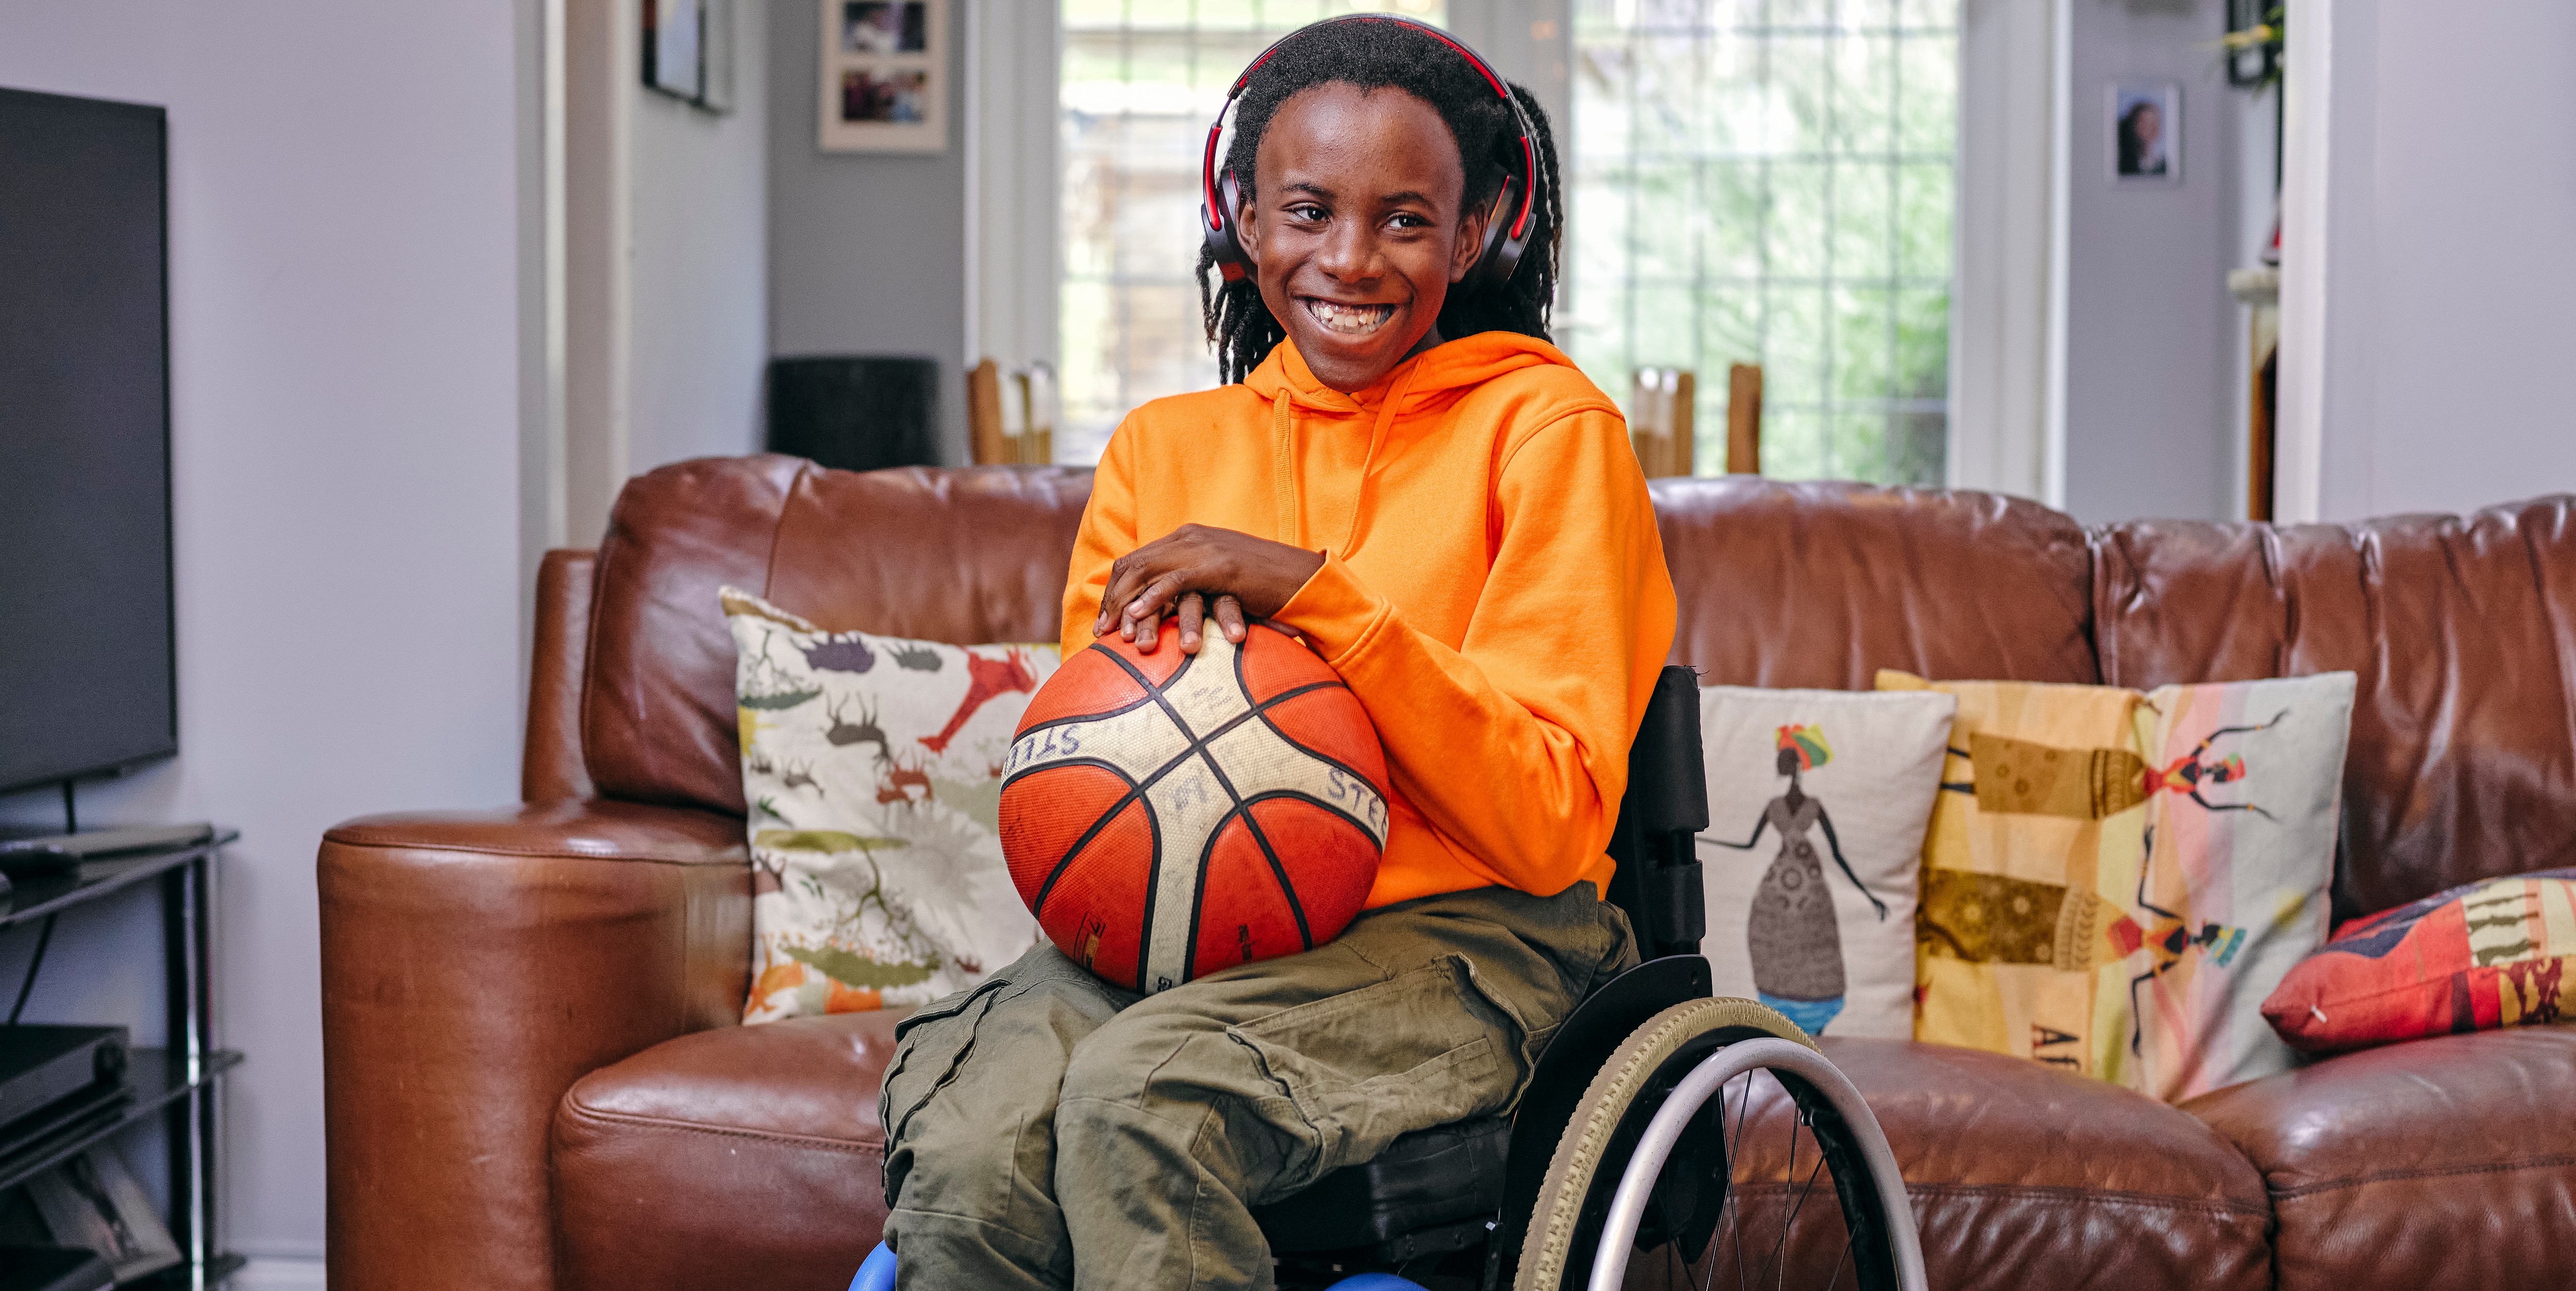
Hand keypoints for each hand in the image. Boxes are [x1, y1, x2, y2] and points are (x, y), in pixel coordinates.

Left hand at [1092, 524, 1326, 654]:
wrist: (1303, 578)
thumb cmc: (1263, 586)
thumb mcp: (1220, 580)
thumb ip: (1194, 584)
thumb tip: (1171, 609)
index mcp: (1189, 537)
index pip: (1137, 560)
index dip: (1115, 591)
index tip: (1105, 623)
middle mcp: (1191, 537)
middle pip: (1134, 565)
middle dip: (1113, 600)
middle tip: (1101, 633)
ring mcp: (1205, 549)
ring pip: (1149, 572)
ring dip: (1127, 604)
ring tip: (1116, 633)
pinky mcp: (1220, 567)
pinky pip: (1176, 580)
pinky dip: (1152, 598)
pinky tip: (1138, 616)